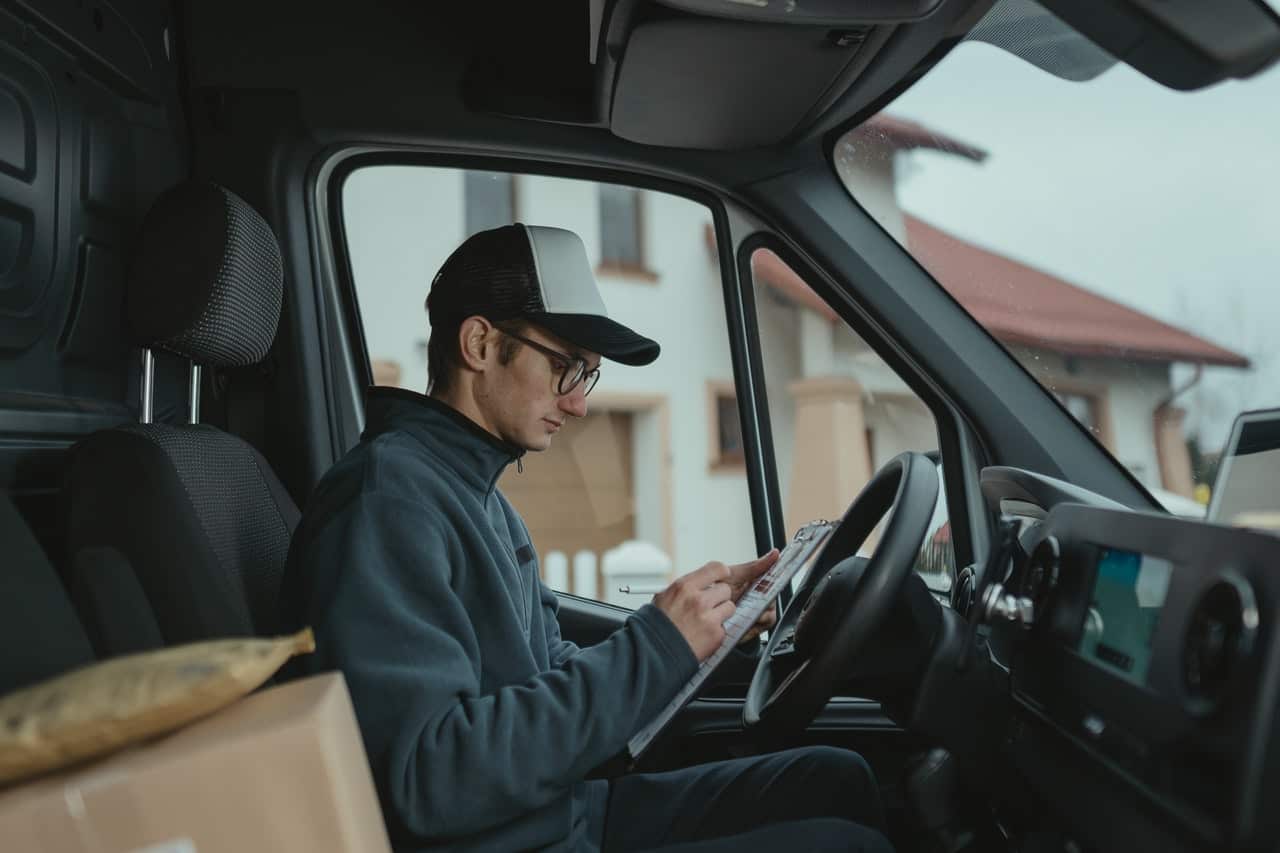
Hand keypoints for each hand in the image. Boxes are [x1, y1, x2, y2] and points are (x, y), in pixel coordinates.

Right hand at [652, 550, 779, 661]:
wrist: (655, 653)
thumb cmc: (658, 625)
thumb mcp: (664, 597)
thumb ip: (685, 587)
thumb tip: (700, 580)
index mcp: (684, 586)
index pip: (716, 568)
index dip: (722, 573)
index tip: (723, 577)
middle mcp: (697, 599)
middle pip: (726, 590)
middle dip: (720, 598)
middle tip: (708, 606)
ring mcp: (708, 617)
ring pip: (730, 607)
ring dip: (722, 614)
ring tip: (706, 622)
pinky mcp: (716, 634)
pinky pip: (726, 626)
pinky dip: (718, 631)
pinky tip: (704, 634)